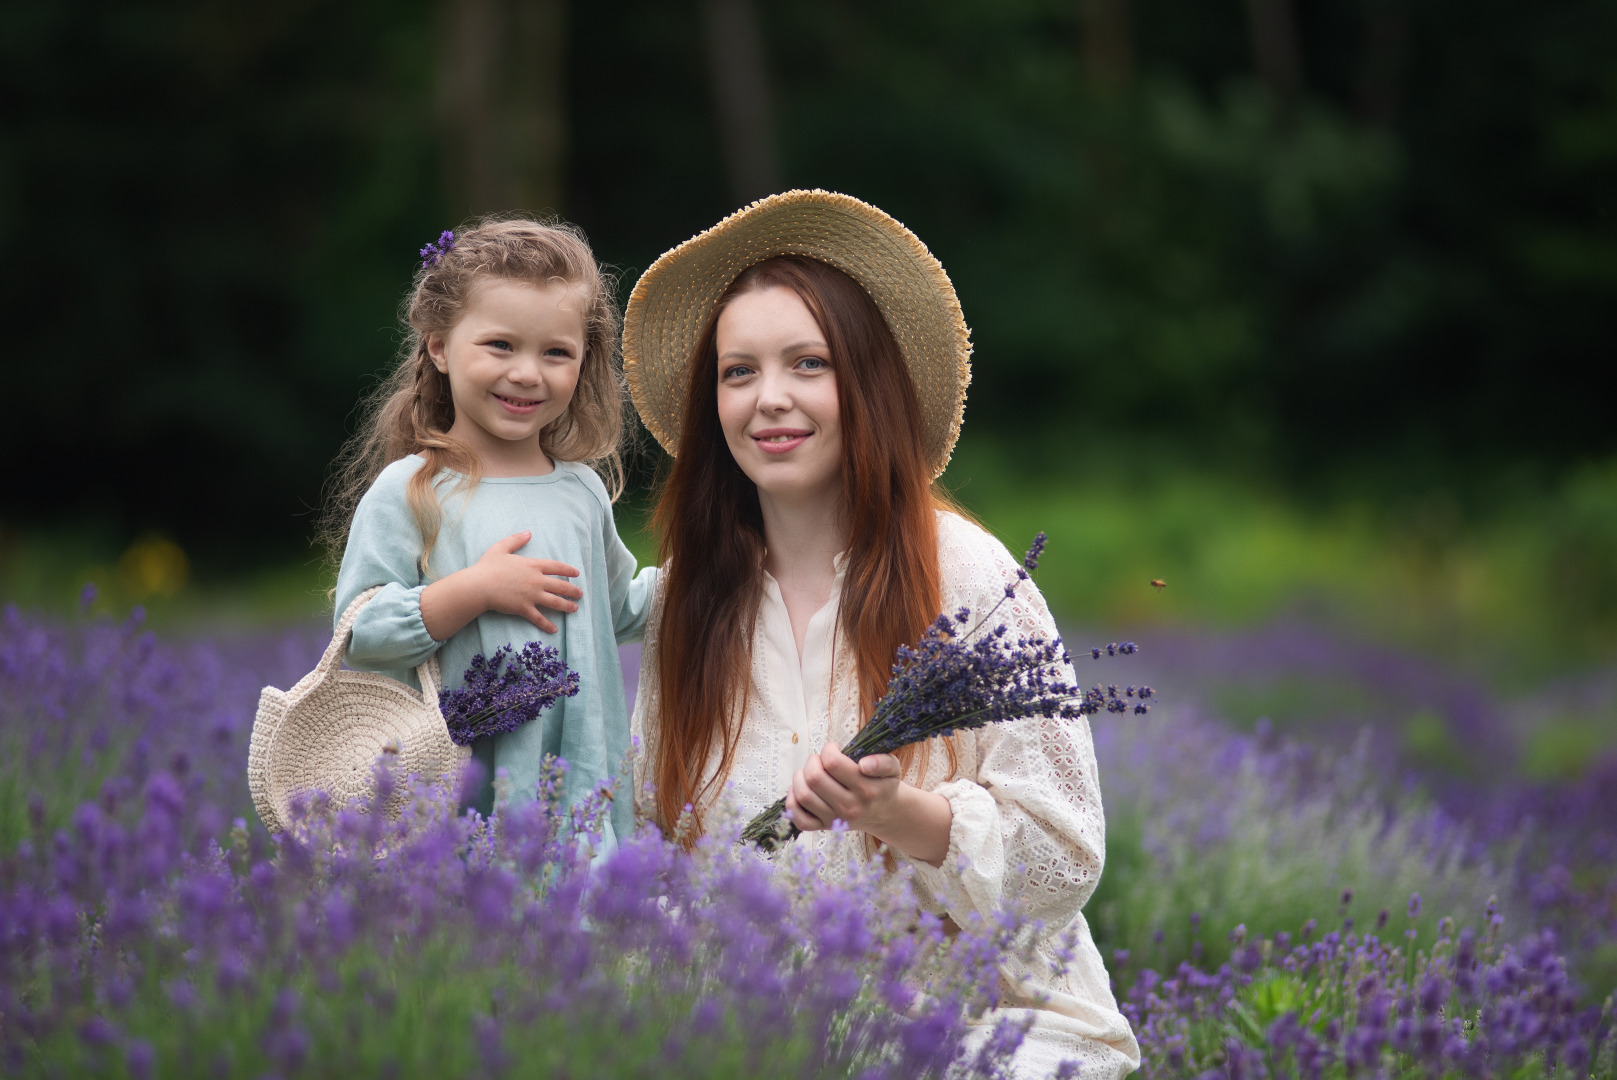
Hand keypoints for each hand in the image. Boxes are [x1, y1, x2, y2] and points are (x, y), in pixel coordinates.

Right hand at [420, 531, 581, 638]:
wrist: (479, 585)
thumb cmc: (488, 566)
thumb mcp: (501, 548)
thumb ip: (516, 539)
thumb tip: (528, 532)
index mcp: (533, 565)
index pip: (557, 567)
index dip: (568, 570)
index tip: (577, 574)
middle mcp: (536, 581)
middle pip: (561, 586)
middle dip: (573, 590)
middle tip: (580, 594)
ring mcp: (532, 596)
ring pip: (555, 602)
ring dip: (567, 606)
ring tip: (575, 608)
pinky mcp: (524, 609)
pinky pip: (539, 618)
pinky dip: (547, 625)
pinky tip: (554, 629)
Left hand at [785, 741, 953, 865]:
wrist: (886, 814)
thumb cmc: (884, 785)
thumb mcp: (892, 768)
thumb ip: (882, 762)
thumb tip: (864, 764)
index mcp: (866, 789)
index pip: (833, 763)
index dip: (828, 750)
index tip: (834, 749)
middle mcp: (850, 807)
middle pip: (814, 778)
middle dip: (812, 761)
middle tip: (820, 760)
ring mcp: (835, 819)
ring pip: (804, 795)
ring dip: (800, 777)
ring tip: (810, 772)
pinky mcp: (825, 827)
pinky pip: (800, 820)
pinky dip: (793, 803)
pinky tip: (800, 790)